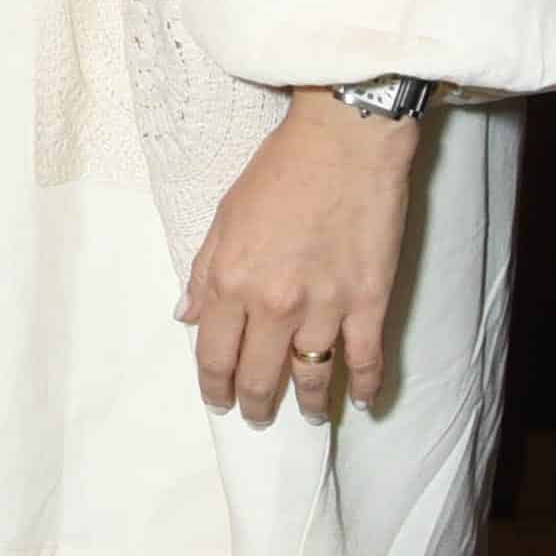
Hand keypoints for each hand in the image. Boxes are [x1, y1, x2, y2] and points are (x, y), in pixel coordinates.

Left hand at [180, 92, 420, 425]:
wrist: (346, 141)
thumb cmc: (281, 169)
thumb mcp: (224, 215)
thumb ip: (203, 271)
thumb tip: (186, 315)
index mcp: (231, 281)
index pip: (214, 355)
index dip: (214, 386)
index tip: (218, 399)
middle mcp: (274, 304)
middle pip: (260, 376)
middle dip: (255, 403)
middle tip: (257, 414)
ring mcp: (325, 306)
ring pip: (312, 376)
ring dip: (309, 402)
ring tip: (308, 414)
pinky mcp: (369, 301)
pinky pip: (366, 359)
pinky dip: (365, 386)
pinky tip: (362, 401)